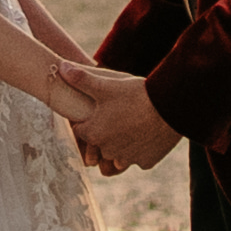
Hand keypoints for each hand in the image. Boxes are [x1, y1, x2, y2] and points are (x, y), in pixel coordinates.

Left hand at [57, 63, 180, 176]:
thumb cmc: (135, 95)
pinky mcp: (146, 162)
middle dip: (105, 133)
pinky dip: (141, 150)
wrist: (170, 107)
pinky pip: (139, 159)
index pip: (80, 131)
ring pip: (119, 156)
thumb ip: (81, 79)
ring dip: (122, 145)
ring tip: (132, 125)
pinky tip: (146, 135)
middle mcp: (108, 151)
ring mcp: (128, 159)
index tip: (95, 110)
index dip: (86, 120)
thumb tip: (61, 68)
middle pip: (100, 145)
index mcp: (94, 134)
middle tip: (117, 115)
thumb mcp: (106, 85)